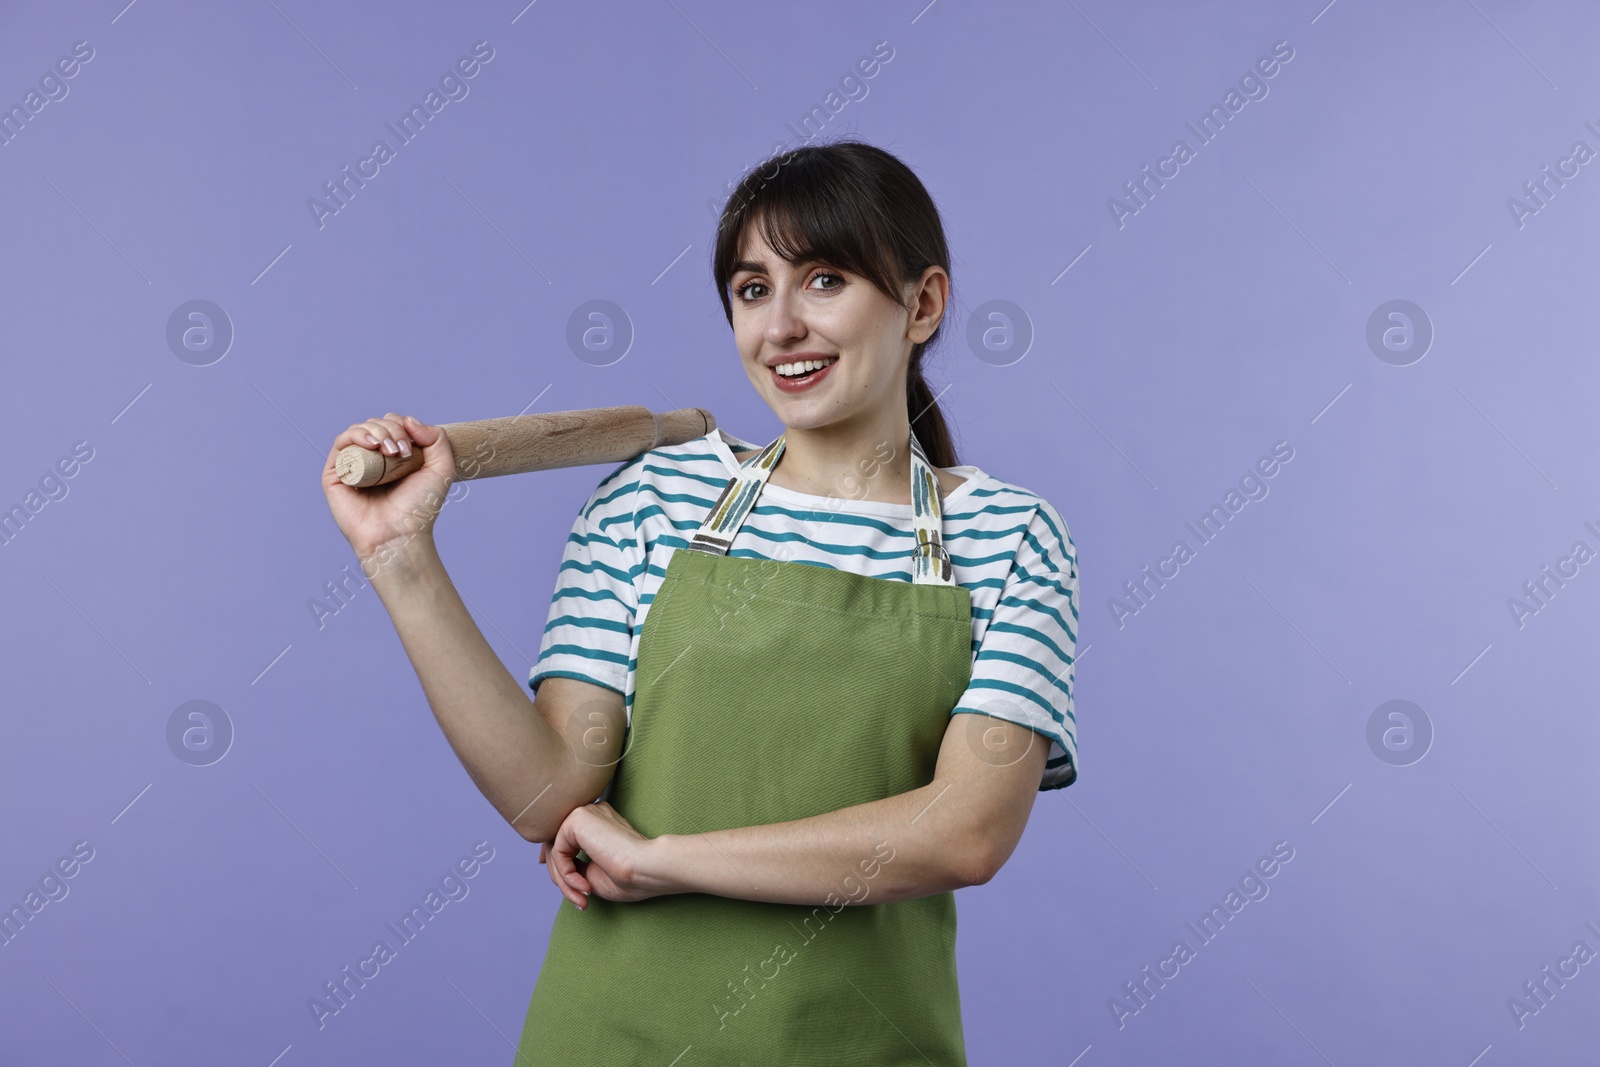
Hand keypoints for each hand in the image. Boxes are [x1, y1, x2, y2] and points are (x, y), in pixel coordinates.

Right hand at [321, 413, 455, 562]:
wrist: (399, 534)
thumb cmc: (420, 508)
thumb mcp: (441, 469)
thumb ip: (437, 438)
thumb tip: (409, 420)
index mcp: (394, 457)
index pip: (394, 424)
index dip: (403, 426)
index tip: (413, 445)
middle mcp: (373, 459)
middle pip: (377, 424)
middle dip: (392, 429)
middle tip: (402, 451)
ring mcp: (354, 465)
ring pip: (359, 429)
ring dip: (376, 430)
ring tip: (390, 450)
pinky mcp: (335, 474)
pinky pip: (341, 443)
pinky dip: (356, 435)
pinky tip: (372, 445)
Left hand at [544, 801, 667, 909]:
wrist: (647, 868)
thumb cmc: (629, 877)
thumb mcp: (592, 872)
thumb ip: (571, 863)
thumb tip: (544, 859)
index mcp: (598, 821)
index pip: (566, 838)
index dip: (557, 860)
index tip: (565, 885)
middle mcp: (590, 812)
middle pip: (557, 845)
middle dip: (561, 877)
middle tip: (578, 899)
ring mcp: (583, 812)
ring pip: (555, 850)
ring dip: (564, 880)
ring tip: (581, 897)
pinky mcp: (577, 818)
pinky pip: (557, 851)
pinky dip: (566, 874)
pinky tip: (583, 885)